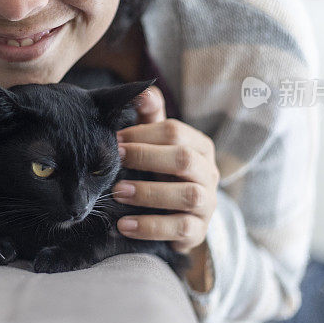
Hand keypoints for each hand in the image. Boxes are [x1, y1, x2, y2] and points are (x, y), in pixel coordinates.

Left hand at [112, 86, 219, 254]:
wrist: (176, 217)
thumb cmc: (161, 172)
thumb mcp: (156, 144)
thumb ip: (150, 117)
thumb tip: (141, 90)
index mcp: (199, 147)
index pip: (174, 132)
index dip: (142, 133)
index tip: (114, 140)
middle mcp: (209, 173)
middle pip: (183, 159)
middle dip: (145, 157)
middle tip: (114, 160)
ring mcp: (207, 204)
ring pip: (187, 195)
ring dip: (148, 193)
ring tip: (117, 192)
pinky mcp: (198, 231)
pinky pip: (179, 228)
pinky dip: (149, 226)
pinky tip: (123, 225)